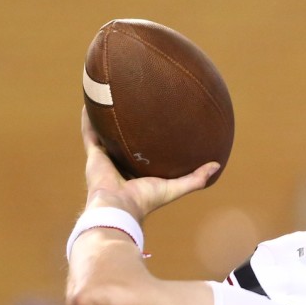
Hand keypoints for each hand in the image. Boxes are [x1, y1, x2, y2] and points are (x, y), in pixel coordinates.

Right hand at [81, 107, 218, 220]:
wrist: (119, 206)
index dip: (148, 143)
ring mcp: (105, 159)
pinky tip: (91, 102)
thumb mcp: (176, 187)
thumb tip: (216, 165)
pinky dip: (88, 119)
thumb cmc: (146, 200)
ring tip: (108, 98)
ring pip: (104, 135)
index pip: (142, 155)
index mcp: (136, 173)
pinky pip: (90, 132)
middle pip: (123, 143)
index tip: (156, 126)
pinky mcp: (93, 155)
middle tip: (133, 107)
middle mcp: (119, 165)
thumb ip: (195, 178)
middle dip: (127, 128)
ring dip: (105, 119)